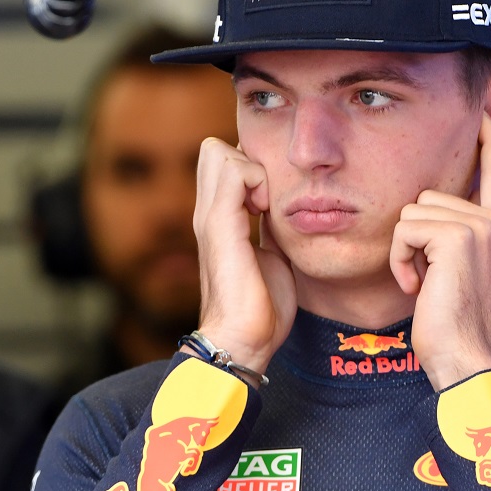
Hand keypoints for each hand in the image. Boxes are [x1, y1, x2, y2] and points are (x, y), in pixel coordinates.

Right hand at [191, 137, 296, 373]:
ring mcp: (209, 217)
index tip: (271, 198)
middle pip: (215, 150)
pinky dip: (256, 179)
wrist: (243, 340)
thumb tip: (284, 210)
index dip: (251, 167)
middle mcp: (207, 213)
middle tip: (268, 195)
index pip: (223, 162)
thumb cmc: (260, 306)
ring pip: (219, 152)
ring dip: (252, 168)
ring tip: (266, 203)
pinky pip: (234, 172)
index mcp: (219, 220)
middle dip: (249, 161)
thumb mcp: (271, 255)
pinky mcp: (220, 226)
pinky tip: (266, 211)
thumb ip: (270, 229)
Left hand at [389, 114, 490, 390]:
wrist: (466, 356)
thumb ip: (461, 237)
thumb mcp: (465, 272)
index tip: (482, 116)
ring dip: (405, 249)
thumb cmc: (456, 323)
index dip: (487, 141)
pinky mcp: (458, 237)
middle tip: (427, 276)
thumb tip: (433, 209)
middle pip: (431, 195)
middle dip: (415, 236)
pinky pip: (405, 228)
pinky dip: (399, 258)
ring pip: (414, 211)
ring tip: (423, 282)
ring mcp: (482, 227)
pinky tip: (416, 286)